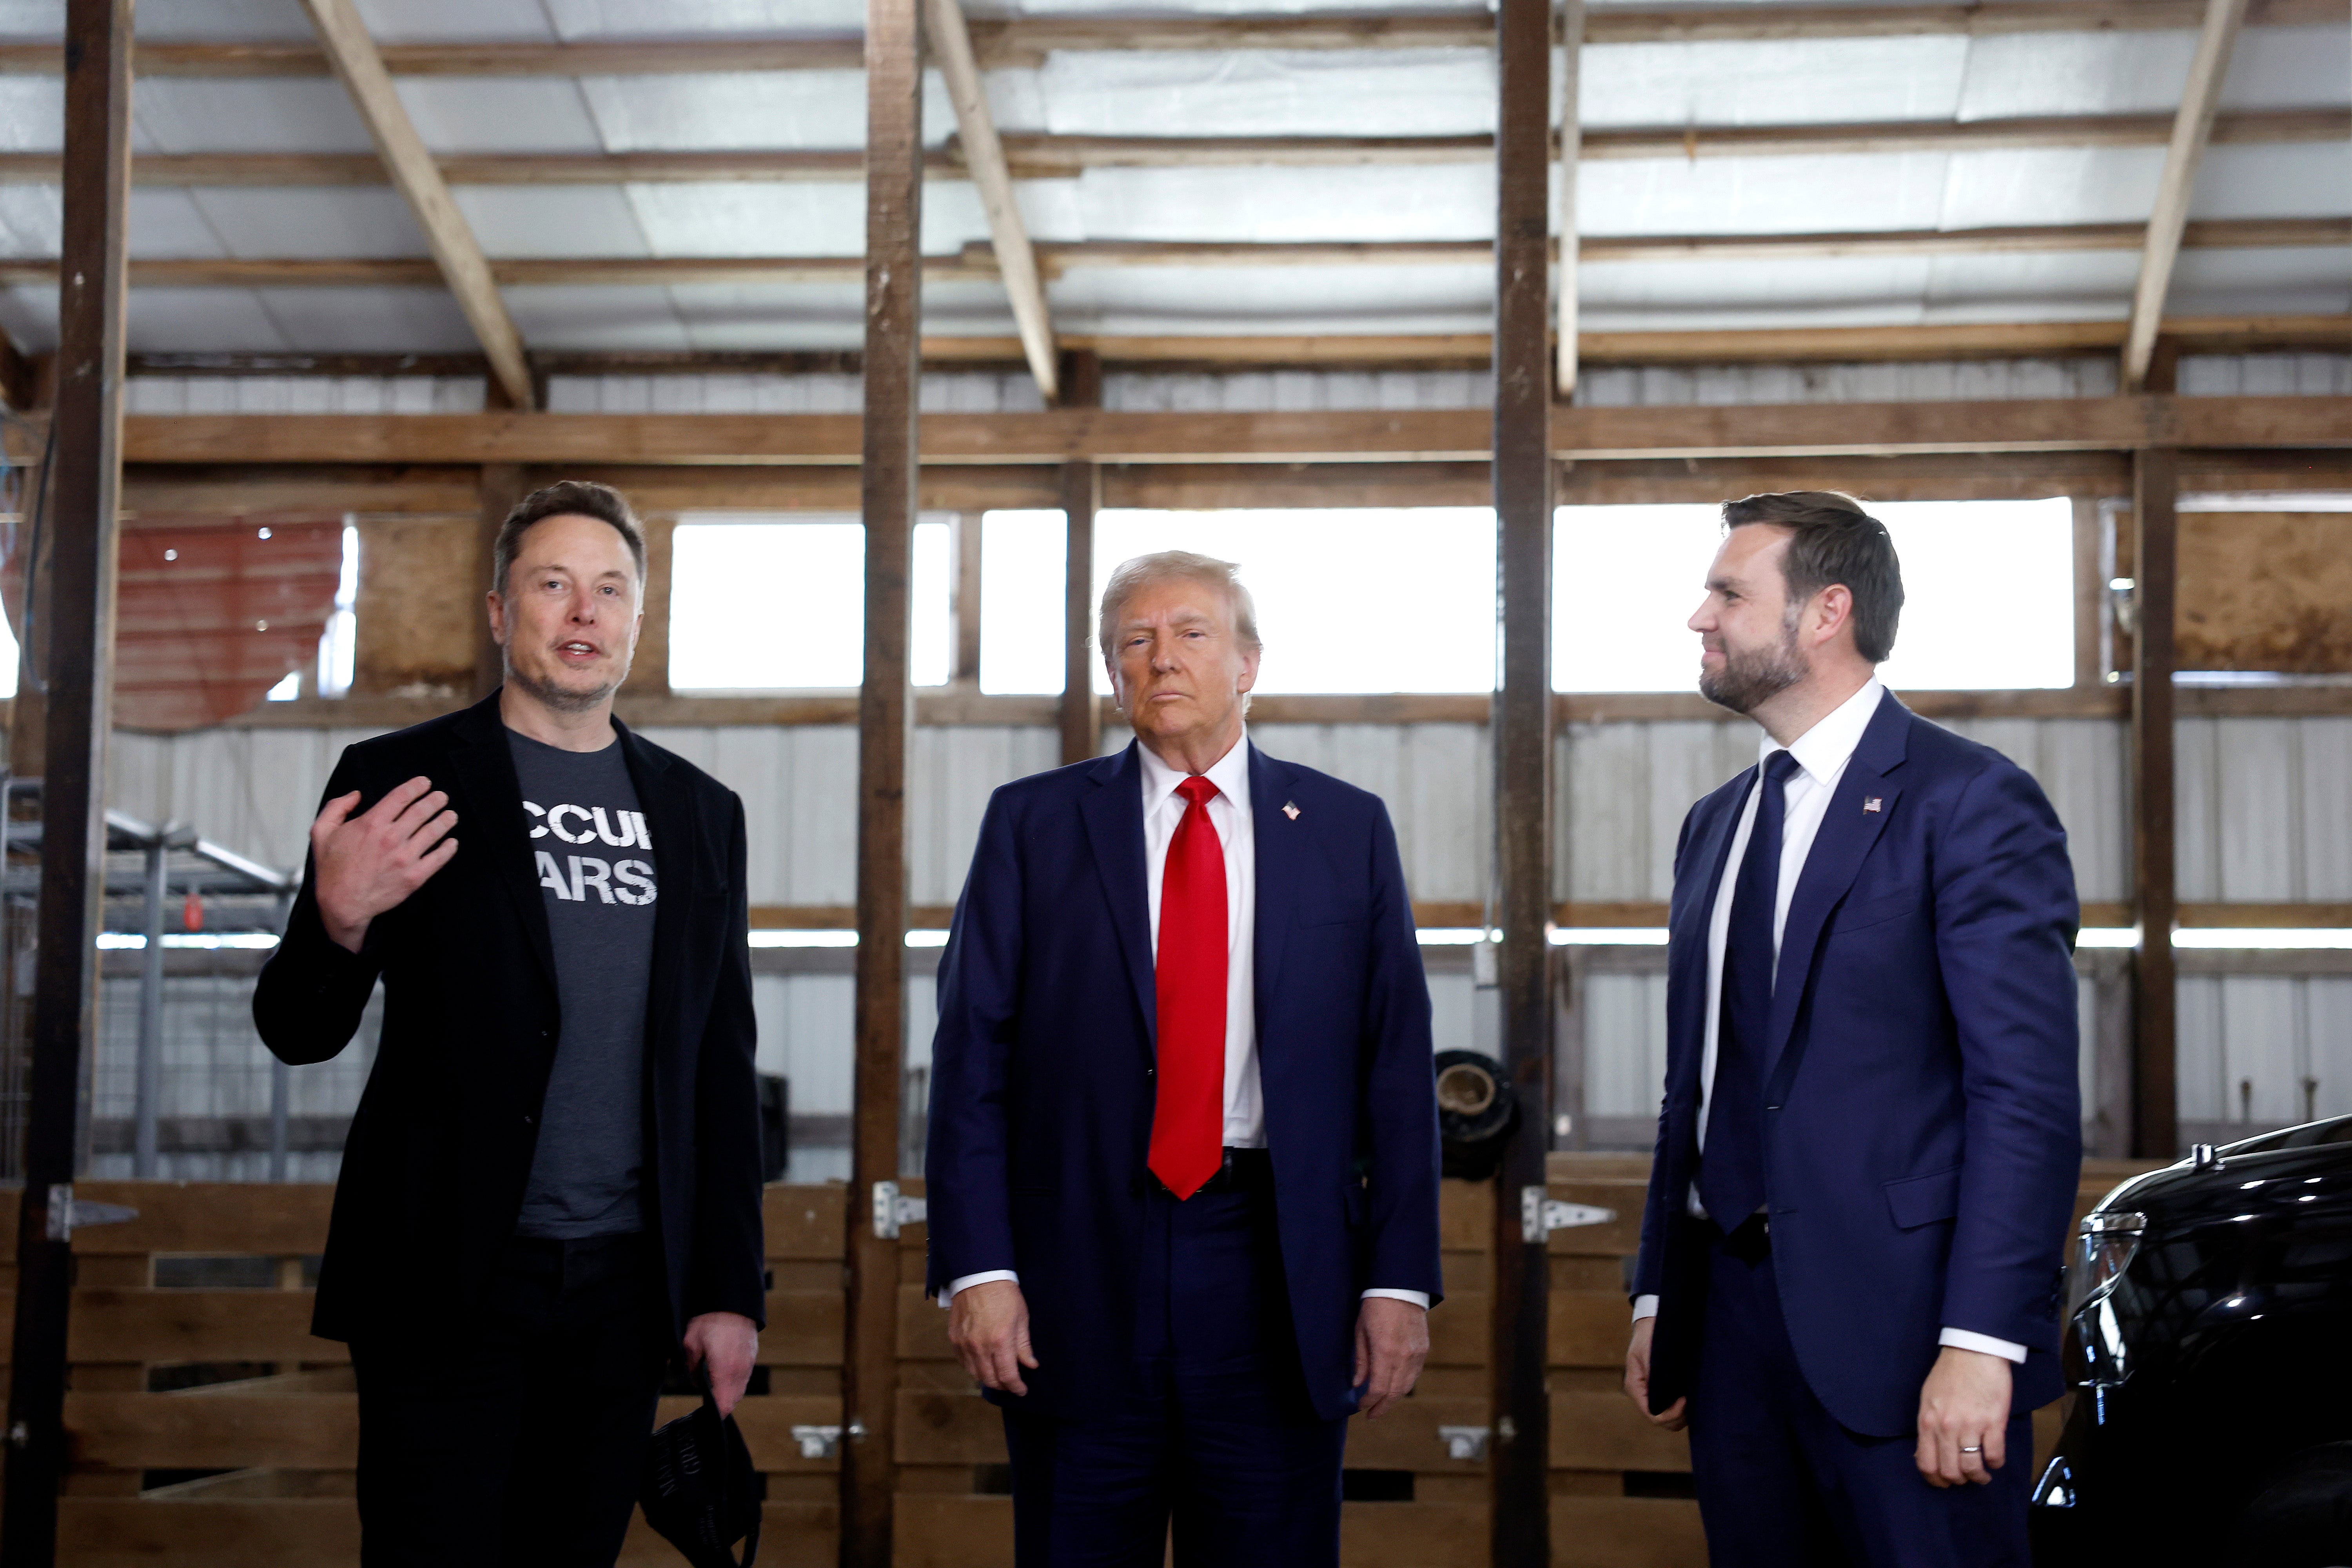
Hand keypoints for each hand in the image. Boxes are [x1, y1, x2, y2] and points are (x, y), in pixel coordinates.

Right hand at [310, 776, 458, 952]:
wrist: (342, 904)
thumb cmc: (332, 869)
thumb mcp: (322, 832)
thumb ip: (336, 808)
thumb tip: (356, 794)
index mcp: (371, 824)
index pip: (401, 796)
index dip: (417, 786)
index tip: (425, 783)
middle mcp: (391, 838)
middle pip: (422, 811)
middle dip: (435, 800)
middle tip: (442, 797)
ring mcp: (405, 857)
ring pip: (434, 831)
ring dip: (445, 820)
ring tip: (451, 815)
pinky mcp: (415, 876)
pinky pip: (439, 858)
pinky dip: (448, 848)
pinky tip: (452, 842)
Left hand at [683, 1311, 758, 1417]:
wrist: (732, 1301)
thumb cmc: (710, 1321)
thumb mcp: (691, 1345)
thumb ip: (694, 1369)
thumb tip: (698, 1382)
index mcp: (725, 1370)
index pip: (724, 1405)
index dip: (714, 1413)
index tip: (705, 1412)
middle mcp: (740, 1370)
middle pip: (733, 1400)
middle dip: (721, 1405)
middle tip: (706, 1400)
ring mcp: (748, 1364)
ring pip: (740, 1390)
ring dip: (728, 1393)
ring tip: (714, 1387)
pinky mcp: (752, 1356)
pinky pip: (744, 1378)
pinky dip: (734, 1382)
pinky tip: (723, 1374)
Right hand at [948, 1280, 1036, 1396]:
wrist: (979, 1276)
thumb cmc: (1004, 1294)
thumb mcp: (1021, 1318)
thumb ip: (1024, 1345)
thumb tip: (1030, 1365)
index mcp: (1000, 1341)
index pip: (1007, 1376)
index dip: (1016, 1387)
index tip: (1022, 1390)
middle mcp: (980, 1346)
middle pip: (990, 1380)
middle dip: (1003, 1386)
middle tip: (1011, 1383)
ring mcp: (965, 1343)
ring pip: (975, 1374)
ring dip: (988, 1379)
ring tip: (998, 1376)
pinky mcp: (954, 1338)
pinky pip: (963, 1363)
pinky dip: (973, 1368)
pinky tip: (982, 1365)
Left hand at [1353, 1297, 1428, 1418]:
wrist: (1400, 1288)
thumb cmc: (1375, 1307)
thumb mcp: (1360, 1332)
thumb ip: (1361, 1360)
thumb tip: (1358, 1384)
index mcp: (1385, 1352)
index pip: (1378, 1389)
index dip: (1369, 1402)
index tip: (1360, 1407)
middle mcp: (1403, 1356)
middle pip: (1394, 1393)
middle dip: (1382, 1407)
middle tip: (1371, 1415)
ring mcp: (1416, 1354)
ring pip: (1407, 1386)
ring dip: (1394, 1399)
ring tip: (1382, 1404)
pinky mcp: (1423, 1349)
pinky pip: (1415, 1374)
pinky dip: (1404, 1385)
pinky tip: (1395, 1387)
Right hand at [1624, 1317, 1687, 1429]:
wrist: (1651, 1324)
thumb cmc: (1649, 1335)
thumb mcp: (1649, 1352)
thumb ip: (1654, 1375)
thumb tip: (1662, 1394)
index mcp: (1635, 1387)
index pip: (1653, 1415)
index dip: (1671, 1414)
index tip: (1685, 1400)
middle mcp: (1642, 1395)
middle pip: (1662, 1421)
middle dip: (1678, 1416)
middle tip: (1692, 1400)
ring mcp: (1652, 1394)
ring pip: (1669, 1418)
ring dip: (1681, 1414)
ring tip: (1692, 1398)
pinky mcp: (1661, 1391)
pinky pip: (1672, 1408)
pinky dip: (1682, 1408)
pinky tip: (1690, 1395)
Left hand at [1915, 1345, 2010, 1487]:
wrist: (1973, 1351)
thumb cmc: (1949, 1373)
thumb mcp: (1928, 1399)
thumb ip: (1928, 1425)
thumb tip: (1929, 1451)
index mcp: (1928, 1422)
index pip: (1926, 1464)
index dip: (1935, 1480)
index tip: (1944, 1483)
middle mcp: (1946, 1428)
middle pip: (1950, 1471)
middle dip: (1958, 1481)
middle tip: (1965, 1478)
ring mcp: (1970, 1426)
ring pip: (1972, 1468)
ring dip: (1979, 1477)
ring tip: (1982, 1474)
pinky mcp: (1993, 1423)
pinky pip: (1995, 1455)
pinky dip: (1996, 1463)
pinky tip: (1995, 1459)